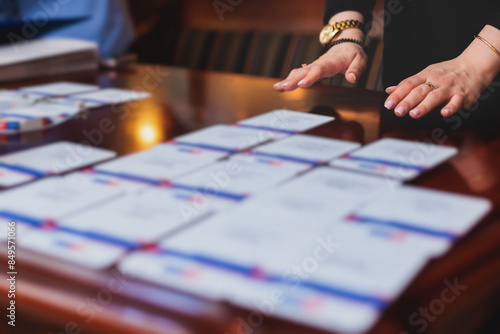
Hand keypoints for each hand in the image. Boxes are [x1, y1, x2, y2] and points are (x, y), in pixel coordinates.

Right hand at [274, 40, 366, 91]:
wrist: (346, 44)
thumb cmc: (353, 54)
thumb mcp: (360, 60)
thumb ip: (356, 69)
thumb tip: (351, 78)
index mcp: (331, 62)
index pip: (319, 69)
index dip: (310, 77)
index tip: (301, 84)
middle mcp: (319, 63)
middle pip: (304, 71)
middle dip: (293, 80)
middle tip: (284, 87)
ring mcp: (313, 66)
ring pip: (299, 72)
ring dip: (288, 80)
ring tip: (278, 88)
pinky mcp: (310, 70)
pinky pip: (298, 74)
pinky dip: (289, 80)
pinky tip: (280, 87)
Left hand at [384, 26, 499, 118]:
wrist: (474, 65)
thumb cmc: (446, 72)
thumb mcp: (425, 74)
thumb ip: (408, 84)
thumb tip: (389, 90)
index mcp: (425, 75)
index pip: (408, 84)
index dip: (397, 95)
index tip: (388, 105)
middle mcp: (436, 81)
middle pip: (420, 91)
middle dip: (407, 101)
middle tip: (397, 111)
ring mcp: (449, 87)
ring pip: (436, 96)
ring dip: (424, 105)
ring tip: (413, 114)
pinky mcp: (463, 95)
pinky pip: (457, 101)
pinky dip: (451, 107)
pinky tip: (444, 113)